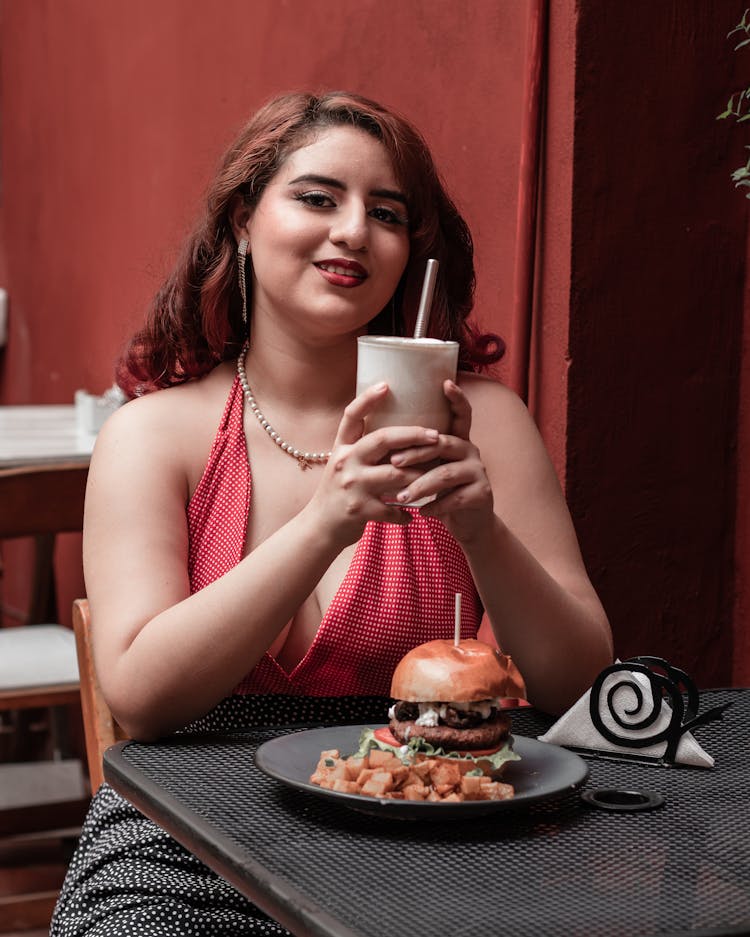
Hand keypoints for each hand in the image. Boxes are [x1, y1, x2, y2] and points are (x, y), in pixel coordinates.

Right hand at [307, 382, 439, 542]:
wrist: (319, 528)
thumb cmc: (337, 493)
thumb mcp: (343, 464)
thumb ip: (362, 448)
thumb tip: (395, 431)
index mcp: (342, 448)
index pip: (352, 416)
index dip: (367, 399)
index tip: (386, 384)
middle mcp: (346, 462)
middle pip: (382, 439)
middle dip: (413, 435)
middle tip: (436, 435)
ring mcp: (353, 486)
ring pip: (396, 474)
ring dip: (420, 475)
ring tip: (437, 474)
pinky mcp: (361, 510)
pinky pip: (393, 509)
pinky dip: (406, 513)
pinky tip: (414, 515)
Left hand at [387, 380, 493, 542]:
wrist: (467, 523)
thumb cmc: (440, 492)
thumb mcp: (430, 468)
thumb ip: (418, 453)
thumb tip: (380, 438)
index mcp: (457, 440)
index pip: (460, 414)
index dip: (456, 398)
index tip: (446, 382)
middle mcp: (470, 451)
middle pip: (442, 444)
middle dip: (416, 453)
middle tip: (394, 462)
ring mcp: (479, 472)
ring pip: (446, 473)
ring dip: (420, 485)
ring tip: (402, 497)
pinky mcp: (482, 494)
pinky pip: (455, 498)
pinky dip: (435, 506)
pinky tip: (421, 513)